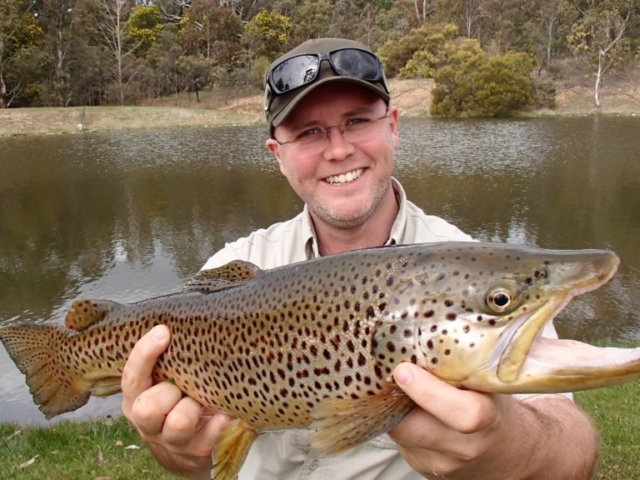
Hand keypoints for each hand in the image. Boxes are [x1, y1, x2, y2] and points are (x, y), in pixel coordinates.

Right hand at [121, 325, 233, 479]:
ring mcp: (171, 440)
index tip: (163, 331)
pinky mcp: (196, 451)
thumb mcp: (168, 376)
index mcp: (136, 398)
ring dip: (195, 407)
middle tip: (183, 386)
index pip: (132, 376)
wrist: (193, 439)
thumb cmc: (180, 395)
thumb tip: (186, 319)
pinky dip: (221, 420)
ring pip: (179, 423)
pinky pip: (210, 434)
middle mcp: (147, 423)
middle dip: (170, 392)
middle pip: (147, 408)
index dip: (145, 353)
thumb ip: (169, 357)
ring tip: (203, 400)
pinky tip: (225, 411)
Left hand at [389, 363, 527, 479]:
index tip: (404, 370)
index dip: (427, 392)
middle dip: (394, 400)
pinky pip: (401, 443)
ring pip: (402, 436)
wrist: (510, 453)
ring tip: (392, 386)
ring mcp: (445, 464)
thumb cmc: (494, 407)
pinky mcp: (426, 469)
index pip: (463, 414)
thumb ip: (463, 366)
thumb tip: (423, 334)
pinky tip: (401, 406)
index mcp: (489, 418)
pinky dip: (395, 422)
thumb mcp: (487, 384)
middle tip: (387, 375)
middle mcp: (467, 447)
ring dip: (390, 409)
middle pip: (417, 429)